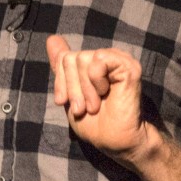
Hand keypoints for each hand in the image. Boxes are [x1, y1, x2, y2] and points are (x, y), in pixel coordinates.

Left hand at [45, 35, 153, 165]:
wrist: (116, 142)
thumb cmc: (96, 124)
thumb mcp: (71, 95)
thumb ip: (62, 67)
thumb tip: (52, 38)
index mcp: (91, 64)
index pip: (64, 57)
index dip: (61, 82)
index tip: (64, 102)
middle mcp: (105, 58)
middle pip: (71, 58)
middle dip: (72, 88)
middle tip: (84, 107)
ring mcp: (117, 60)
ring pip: (82, 58)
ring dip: (84, 89)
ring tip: (95, 105)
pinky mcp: (128, 66)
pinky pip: (99, 59)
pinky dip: (96, 80)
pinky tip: (106, 92)